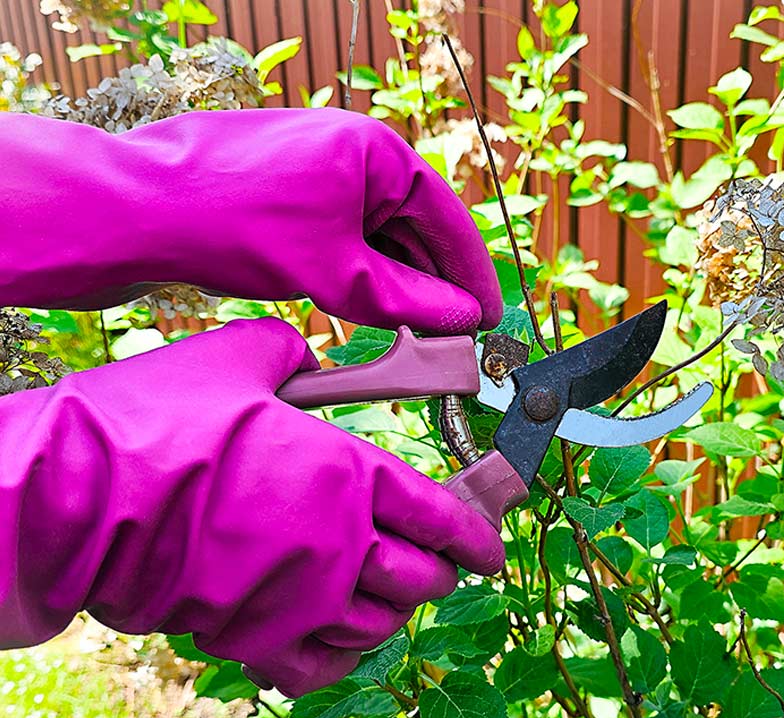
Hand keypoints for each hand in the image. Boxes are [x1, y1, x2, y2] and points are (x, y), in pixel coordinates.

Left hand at [0, 108, 500, 332]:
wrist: (133, 210)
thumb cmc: (232, 223)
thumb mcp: (334, 274)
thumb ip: (407, 300)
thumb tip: (460, 320)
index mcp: (377, 151)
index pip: (448, 218)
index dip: (473, 274)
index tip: (489, 318)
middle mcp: (353, 152)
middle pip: (415, 227)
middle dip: (435, 284)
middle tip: (452, 337)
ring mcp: (319, 170)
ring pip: (378, 236)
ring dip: (397, 283)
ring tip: (414, 333)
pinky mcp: (289, 194)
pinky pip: (344, 236)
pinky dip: (360, 272)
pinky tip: (367, 308)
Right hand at [0, 318, 502, 695]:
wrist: (72, 497)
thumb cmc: (153, 422)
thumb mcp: (236, 359)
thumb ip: (290, 355)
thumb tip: (302, 354)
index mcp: (345, 472)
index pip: (438, 513)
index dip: (474, 531)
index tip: (487, 544)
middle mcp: (334, 542)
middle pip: (421, 576)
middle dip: (439, 570)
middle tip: (438, 561)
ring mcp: (295, 598)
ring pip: (380, 624)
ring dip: (393, 609)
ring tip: (388, 591)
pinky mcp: (250, 636)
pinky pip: (322, 666)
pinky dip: (342, 654)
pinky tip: (338, 632)